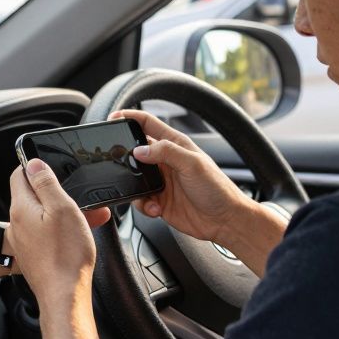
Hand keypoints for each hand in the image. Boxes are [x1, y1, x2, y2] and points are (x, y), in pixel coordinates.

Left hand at [9, 159, 111, 304]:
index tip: (53, 168)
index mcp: (21, 207)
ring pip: (45, 215)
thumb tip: (33, 163)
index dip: (35, 166)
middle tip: (80, 196)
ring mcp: (25, 241)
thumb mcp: (61, 208)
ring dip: (66, 211)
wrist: (64, 296)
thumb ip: (46, 183)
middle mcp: (17, 224)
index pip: (18, 174)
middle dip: (59, 192)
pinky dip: (63, 229)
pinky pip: (48, 233)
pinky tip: (81, 234)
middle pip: (34, 196)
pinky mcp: (35, 255)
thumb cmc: (65, 256)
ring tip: (90, 216)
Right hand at [110, 109, 254, 243]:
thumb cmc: (217, 189)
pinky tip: (157, 209)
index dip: (129, 118)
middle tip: (119, 165)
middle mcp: (166, 161)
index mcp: (175, 145)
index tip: (113, 119)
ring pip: (133, 178)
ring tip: (147, 194)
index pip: (147, 124)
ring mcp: (161, 181)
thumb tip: (139, 149)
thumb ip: (166, 152)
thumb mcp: (193, 164)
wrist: (224, 220)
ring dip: (134, 186)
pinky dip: (143, 205)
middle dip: (124, 158)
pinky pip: (140, 199)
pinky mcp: (159, 200)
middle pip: (135, 151)